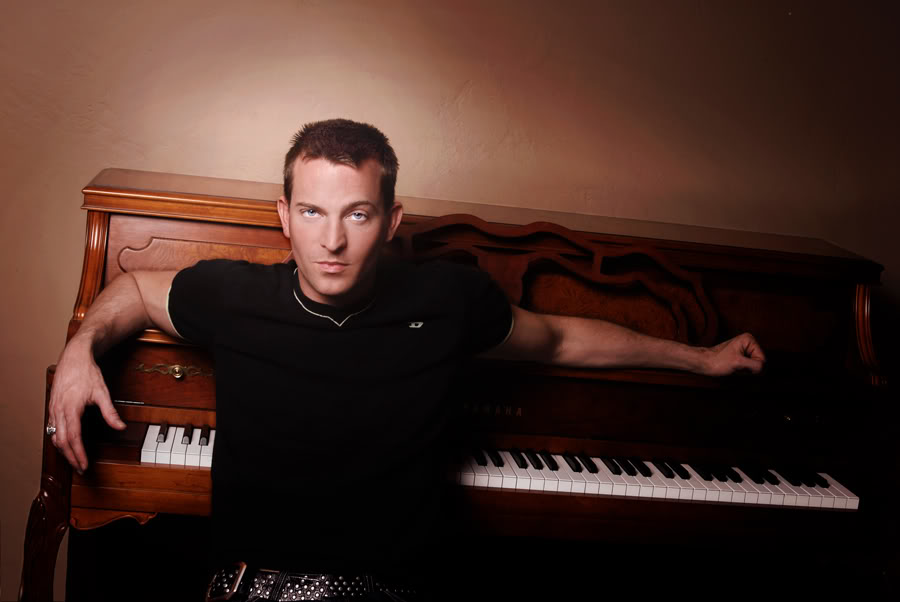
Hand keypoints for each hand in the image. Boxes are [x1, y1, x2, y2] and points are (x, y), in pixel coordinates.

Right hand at [48, 336, 125, 472]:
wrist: (74, 357)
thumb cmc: (87, 372)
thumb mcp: (102, 392)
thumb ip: (110, 412)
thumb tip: (121, 427)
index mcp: (70, 409)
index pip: (73, 438)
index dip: (78, 454)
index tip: (84, 464)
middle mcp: (58, 411)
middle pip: (62, 441)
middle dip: (71, 457)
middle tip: (81, 468)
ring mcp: (53, 409)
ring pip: (54, 436)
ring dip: (64, 450)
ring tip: (74, 460)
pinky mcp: (52, 407)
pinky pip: (52, 428)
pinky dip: (58, 440)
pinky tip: (65, 444)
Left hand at [702, 333, 765, 376]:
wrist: (704, 363)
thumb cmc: (717, 361)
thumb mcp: (738, 363)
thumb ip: (755, 365)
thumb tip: (764, 368)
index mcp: (749, 339)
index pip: (762, 359)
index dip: (752, 366)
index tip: (738, 363)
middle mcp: (749, 342)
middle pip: (759, 362)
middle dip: (748, 368)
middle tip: (735, 366)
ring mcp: (745, 349)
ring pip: (754, 366)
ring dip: (745, 370)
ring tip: (733, 367)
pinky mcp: (742, 356)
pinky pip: (749, 368)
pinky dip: (742, 371)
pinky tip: (733, 368)